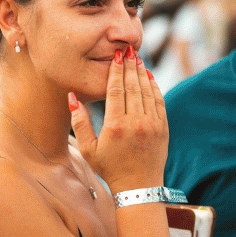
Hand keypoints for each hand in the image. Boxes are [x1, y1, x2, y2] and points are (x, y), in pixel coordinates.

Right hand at [70, 47, 167, 192]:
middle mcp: (136, 122)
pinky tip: (150, 77)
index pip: (115, 89)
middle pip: (133, 85)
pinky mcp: (163, 128)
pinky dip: (155, 87)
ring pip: (147, 91)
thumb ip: (79, 122)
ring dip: (143, 73)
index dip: (116, 70)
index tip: (117, 55)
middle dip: (130, 66)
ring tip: (138, 58)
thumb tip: (72, 97)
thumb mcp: (88, 149)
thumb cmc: (110, 168)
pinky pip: (159, 101)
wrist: (139, 187)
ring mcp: (152, 124)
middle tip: (128, 49)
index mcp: (115, 125)